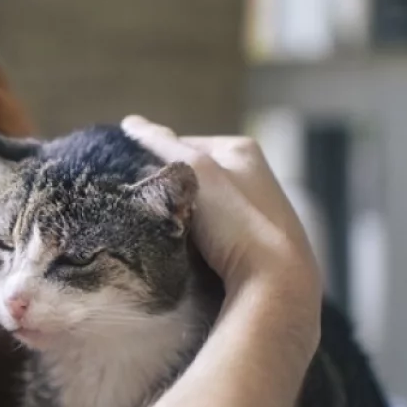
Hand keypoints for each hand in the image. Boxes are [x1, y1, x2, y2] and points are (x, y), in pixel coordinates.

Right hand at [122, 115, 321, 344]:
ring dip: (181, 219)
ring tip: (164, 234)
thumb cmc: (236, 219)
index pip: (181, 145)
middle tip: (147, 210)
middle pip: (191, 178)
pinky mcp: (256, 246)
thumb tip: (131, 123)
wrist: (275, 283)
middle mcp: (254, 176)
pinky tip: (187, 254)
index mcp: (242, 150)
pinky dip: (196, 241)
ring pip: (200, 208)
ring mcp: (256, 213)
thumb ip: (160, 145)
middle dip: (169, 192)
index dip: (153, 162)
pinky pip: (213, 235)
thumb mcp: (193, 171)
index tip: (135, 183)